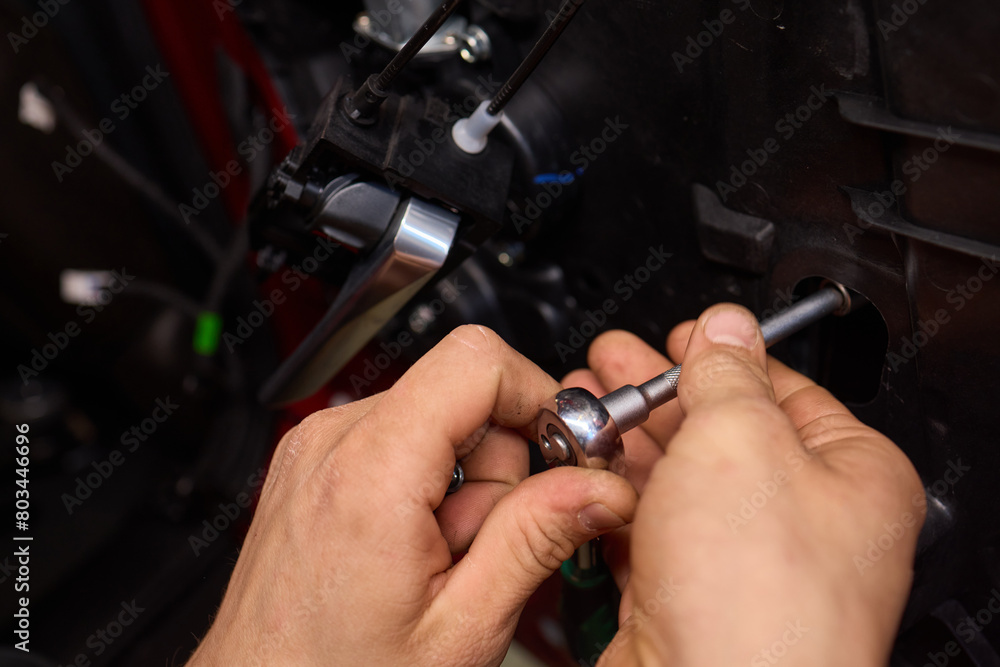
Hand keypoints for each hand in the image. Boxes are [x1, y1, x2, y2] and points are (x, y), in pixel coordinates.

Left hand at [186, 325, 636, 666]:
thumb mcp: (460, 628)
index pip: (477, 361)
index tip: (564, 453)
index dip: (538, 397)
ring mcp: (318, 448)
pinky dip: (429, 483)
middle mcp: (334, 441)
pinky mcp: (315, 463)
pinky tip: (418, 549)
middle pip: (463, 391)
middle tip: (487, 545)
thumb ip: (535, 542)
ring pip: (437, 415)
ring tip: (442, 560)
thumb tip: (598, 487)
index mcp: (371, 470)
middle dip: (501, 463)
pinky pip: (401, 438)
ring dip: (466, 481)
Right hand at [567, 305, 923, 665]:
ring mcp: (742, 566)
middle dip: (658, 393)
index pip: (784, 390)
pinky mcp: (688, 598)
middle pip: (722, 432)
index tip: (679, 336)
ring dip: (624, 439)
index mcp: (851, 476)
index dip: (725, 354)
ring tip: (581, 404)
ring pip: (677, 481)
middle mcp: (802, 525)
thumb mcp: (739, 441)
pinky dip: (611, 495)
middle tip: (614, 362)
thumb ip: (724, 374)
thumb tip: (725, 329)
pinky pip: (647, 528)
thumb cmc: (759, 601)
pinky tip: (583, 465)